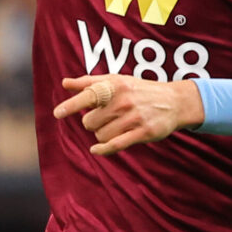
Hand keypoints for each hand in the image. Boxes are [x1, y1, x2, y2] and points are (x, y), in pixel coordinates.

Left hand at [52, 74, 205, 156]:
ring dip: (103, 134)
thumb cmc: (139, 90)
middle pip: (90, 122)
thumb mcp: (116, 81)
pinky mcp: (143, 133)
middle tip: (105, 118)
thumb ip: (89, 82)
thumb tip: (65, 83)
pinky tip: (96, 150)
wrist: (174, 101)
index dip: (71, 105)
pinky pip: (116, 145)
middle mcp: (123, 101)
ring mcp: (134, 118)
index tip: (57, 113)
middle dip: (93, 123)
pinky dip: (103, 149)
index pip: (89, 95)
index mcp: (115, 86)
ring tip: (115, 126)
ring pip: (101, 135)